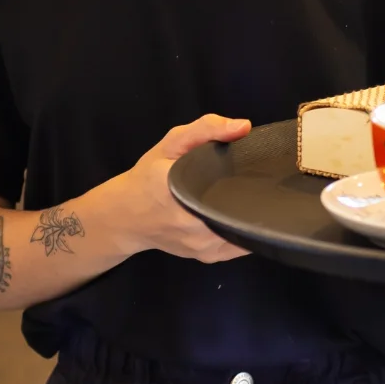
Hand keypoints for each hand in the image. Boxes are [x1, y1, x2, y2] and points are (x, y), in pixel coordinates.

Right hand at [120, 114, 251, 262]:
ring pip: (244, 229)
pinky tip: (239, 213)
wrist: (125, 217)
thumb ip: (206, 129)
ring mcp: (203, 246)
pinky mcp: (208, 256)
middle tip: (254, 179)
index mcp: (183, 193)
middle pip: (242, 211)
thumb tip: (243, 127)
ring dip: (249, 213)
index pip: (231, 190)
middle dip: (253, 196)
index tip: (259, 169)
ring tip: (247, 195)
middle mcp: (194, 226)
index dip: (251, 180)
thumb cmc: (148, 177)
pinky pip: (239, 244)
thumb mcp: (172, 143)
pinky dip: (244, 228)